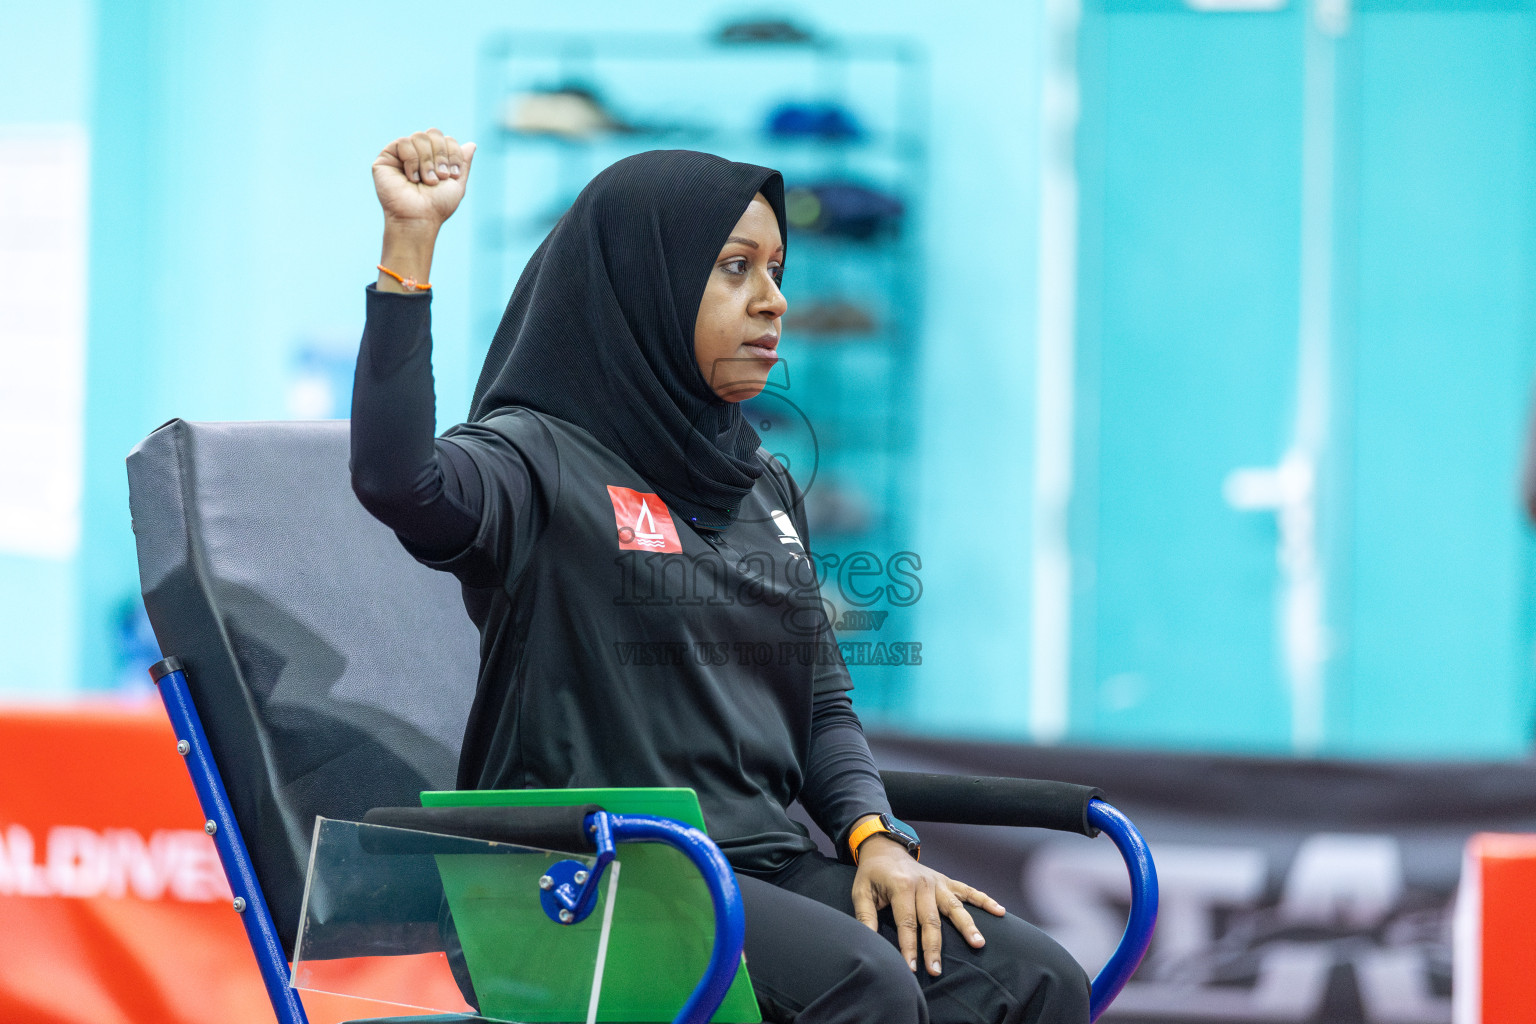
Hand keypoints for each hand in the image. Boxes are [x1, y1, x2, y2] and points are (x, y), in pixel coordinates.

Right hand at [372, 128, 475, 229]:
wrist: (420, 217)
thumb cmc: (437, 205)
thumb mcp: (457, 183)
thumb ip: (463, 162)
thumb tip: (472, 144)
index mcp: (434, 158)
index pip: (447, 139)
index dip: (453, 153)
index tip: (453, 175)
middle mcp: (418, 153)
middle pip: (434, 133)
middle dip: (441, 155)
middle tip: (440, 177)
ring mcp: (401, 154)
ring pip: (419, 136)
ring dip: (426, 160)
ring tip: (426, 180)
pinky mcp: (387, 157)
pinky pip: (403, 142)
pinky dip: (412, 160)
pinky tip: (412, 178)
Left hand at [851, 835, 1006, 976]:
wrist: (886, 849)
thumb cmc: (872, 874)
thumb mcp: (861, 892)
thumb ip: (866, 917)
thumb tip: (868, 941)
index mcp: (901, 886)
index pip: (907, 922)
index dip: (908, 947)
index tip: (911, 968)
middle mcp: (923, 884)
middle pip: (931, 920)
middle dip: (934, 947)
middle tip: (937, 969)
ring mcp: (937, 882)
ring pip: (954, 907)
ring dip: (967, 926)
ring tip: (978, 943)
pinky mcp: (946, 881)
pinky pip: (968, 891)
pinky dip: (984, 900)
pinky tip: (1000, 911)